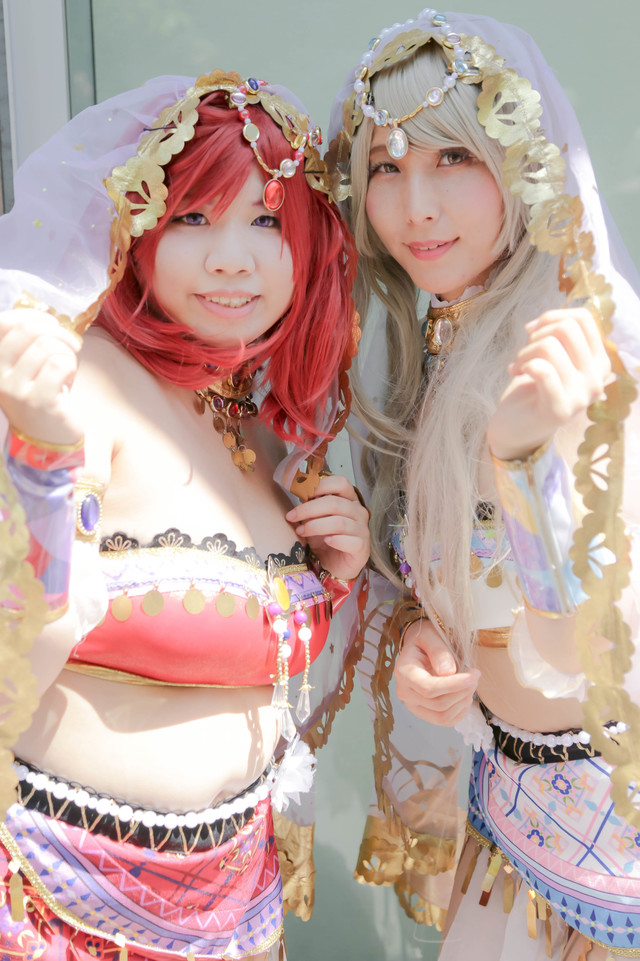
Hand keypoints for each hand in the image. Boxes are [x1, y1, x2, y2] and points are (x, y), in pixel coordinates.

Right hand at [0, 310, 82, 444]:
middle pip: (28, 330)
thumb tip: (45, 316)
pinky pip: (59, 363)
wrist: (48, 440)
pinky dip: (70, 366)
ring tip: (68, 365)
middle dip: (57, 331)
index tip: (51, 324)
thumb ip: (29, 342)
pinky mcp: (39, 401)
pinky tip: (69, 378)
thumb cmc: (43, 397)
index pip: (3, 323)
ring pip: (46, 346)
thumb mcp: (29, 367)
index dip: (31, 316)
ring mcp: (16, 390)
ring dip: (66, 351)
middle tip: (71, 344)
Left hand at [285, 474, 369, 580]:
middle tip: (292, 516)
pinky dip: (336, 540)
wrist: (335, 565)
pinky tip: (326, 541)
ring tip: (300, 531)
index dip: (321, 486)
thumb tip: (297, 493)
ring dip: (315, 526)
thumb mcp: (315, 519)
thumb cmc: (325, 539)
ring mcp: (362, 530)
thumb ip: (310, 506)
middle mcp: (359, 512)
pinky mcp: (361, 547)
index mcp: (349, 500)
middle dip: (309, 509)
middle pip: (335, 503)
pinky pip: (350, 541)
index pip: (341, 483)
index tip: (302, 494)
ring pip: (339, 523)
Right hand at [395, 619, 479, 725]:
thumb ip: (438, 651)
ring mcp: (413, 705)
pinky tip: (465, 695)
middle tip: (475, 675)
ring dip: (463, 702)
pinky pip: (445, 721)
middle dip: (462, 692)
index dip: (453, 685)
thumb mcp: (430, 636)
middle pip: (438, 704)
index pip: (428, 688)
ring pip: (443, 716)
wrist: (419, 647)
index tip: (472, 676)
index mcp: (404, 672)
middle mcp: (405, 693)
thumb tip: (448, 672)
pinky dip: (460, 711)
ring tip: (471, 684)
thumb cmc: (425, 640)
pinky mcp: (424, 713)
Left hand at [487, 308, 610, 460]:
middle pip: (567, 328)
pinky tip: (515, 373)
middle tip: (523, 354)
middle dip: (537, 335)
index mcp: (600, 362)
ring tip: (518, 366)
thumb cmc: (532, 389)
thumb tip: (550, 318)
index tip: (532, 331)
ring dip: (524, 352)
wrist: (515, 428)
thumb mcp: (553, 357)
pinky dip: (524, 364)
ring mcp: (582, 396)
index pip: (583, 319)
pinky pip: (543, 370)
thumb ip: (560, 336)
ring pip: (550, 346)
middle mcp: (597, 379)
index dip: (552, 317)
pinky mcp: (560, 410)